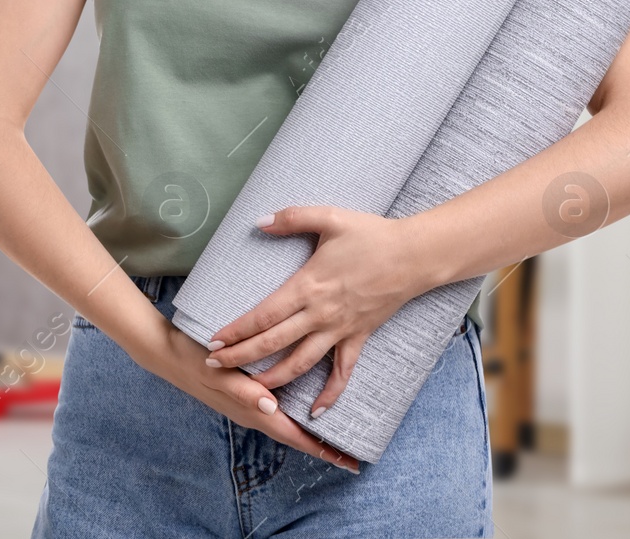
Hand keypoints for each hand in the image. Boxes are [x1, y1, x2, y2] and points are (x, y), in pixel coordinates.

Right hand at [143, 321, 360, 472]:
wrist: (165, 352)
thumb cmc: (192, 359)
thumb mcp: (216, 372)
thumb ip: (242, 390)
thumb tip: (271, 406)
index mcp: (250, 409)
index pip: (292, 435)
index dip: (321, 449)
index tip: (348, 461)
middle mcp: (251, 412)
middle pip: (293, 435)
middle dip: (321, 446)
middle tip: (351, 455)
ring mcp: (246, 404)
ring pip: (285, 424)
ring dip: (309, 433)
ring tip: (332, 436)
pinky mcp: (242, 393)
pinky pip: (275, 411)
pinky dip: (293, 415)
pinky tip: (299, 406)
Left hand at [204, 206, 428, 416]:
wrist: (415, 256)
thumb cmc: (371, 235)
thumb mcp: (329, 217)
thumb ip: (291, 218)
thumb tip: (258, 222)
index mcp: (307, 286)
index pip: (263, 316)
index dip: (237, 330)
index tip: (214, 341)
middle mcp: (320, 314)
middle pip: (273, 343)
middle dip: (242, 357)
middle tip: (215, 366)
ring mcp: (340, 329)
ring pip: (301, 363)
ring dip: (275, 379)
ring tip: (252, 390)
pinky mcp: (360, 337)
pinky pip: (343, 372)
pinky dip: (330, 394)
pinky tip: (317, 412)